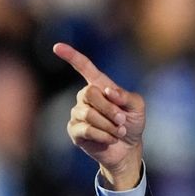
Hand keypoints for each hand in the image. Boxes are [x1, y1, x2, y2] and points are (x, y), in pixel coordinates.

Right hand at [53, 43, 145, 189]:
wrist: (128, 148)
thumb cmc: (132, 123)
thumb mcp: (137, 107)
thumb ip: (126, 97)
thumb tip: (108, 92)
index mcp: (100, 86)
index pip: (84, 68)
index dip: (71, 56)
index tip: (57, 47)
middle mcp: (85, 97)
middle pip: (89, 93)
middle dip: (110, 109)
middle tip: (122, 120)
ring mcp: (78, 113)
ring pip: (89, 114)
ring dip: (110, 125)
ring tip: (119, 132)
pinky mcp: (75, 130)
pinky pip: (87, 130)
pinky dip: (104, 135)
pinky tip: (111, 139)